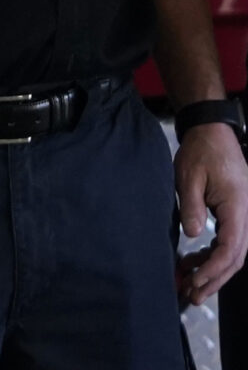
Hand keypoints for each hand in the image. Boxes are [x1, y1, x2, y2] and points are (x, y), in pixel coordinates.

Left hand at [177, 122, 247, 303]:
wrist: (212, 135)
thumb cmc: (202, 152)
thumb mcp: (189, 176)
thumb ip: (192, 206)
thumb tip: (193, 236)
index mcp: (238, 209)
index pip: (230, 249)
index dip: (214, 269)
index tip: (195, 282)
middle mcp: (245, 217)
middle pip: (235, 258)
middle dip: (214, 279)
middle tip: (192, 296)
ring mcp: (241, 218)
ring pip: (231, 254)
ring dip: (211, 271)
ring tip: (188, 284)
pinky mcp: (232, 216)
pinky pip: (225, 243)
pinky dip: (209, 256)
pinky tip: (191, 263)